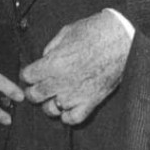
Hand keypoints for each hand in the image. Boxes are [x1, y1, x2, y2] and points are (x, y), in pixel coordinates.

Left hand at [20, 10, 131, 124]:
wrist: (121, 38)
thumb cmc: (94, 31)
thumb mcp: (66, 32)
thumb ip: (51, 48)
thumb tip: (44, 58)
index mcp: (53, 63)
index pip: (28, 76)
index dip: (28, 74)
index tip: (31, 73)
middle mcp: (61, 82)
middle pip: (35, 95)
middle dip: (33, 90)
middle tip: (37, 86)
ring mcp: (76, 94)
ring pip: (51, 110)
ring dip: (49, 103)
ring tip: (53, 97)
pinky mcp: (91, 101)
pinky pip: (73, 118)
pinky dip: (67, 115)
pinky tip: (68, 107)